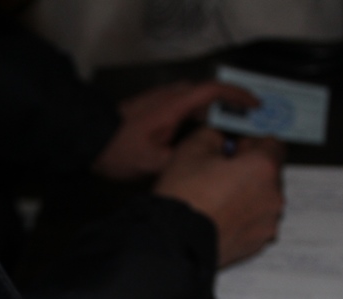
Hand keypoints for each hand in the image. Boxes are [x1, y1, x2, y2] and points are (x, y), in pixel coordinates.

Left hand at [92, 81, 258, 180]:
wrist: (87, 139)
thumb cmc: (118, 151)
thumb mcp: (155, 164)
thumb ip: (185, 162)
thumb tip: (208, 164)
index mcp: (174, 105)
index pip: (214, 90)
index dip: (238, 96)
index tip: (255, 105)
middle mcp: (169, 97)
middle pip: (207, 95)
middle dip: (228, 107)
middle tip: (246, 124)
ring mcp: (160, 100)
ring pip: (194, 103)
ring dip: (211, 114)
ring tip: (226, 134)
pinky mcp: (152, 108)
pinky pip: (182, 108)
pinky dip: (196, 118)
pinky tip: (198, 138)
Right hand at [154, 128, 284, 266]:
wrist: (174, 241)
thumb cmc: (184, 196)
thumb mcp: (192, 148)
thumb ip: (215, 135)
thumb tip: (222, 141)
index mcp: (263, 167)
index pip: (273, 144)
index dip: (251, 143)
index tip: (234, 150)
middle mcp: (273, 196)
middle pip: (269, 174)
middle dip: (249, 171)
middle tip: (219, 176)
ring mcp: (267, 223)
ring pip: (262, 199)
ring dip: (247, 195)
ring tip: (216, 201)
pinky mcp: (257, 244)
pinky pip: (255, 222)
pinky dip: (242, 218)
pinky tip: (218, 218)